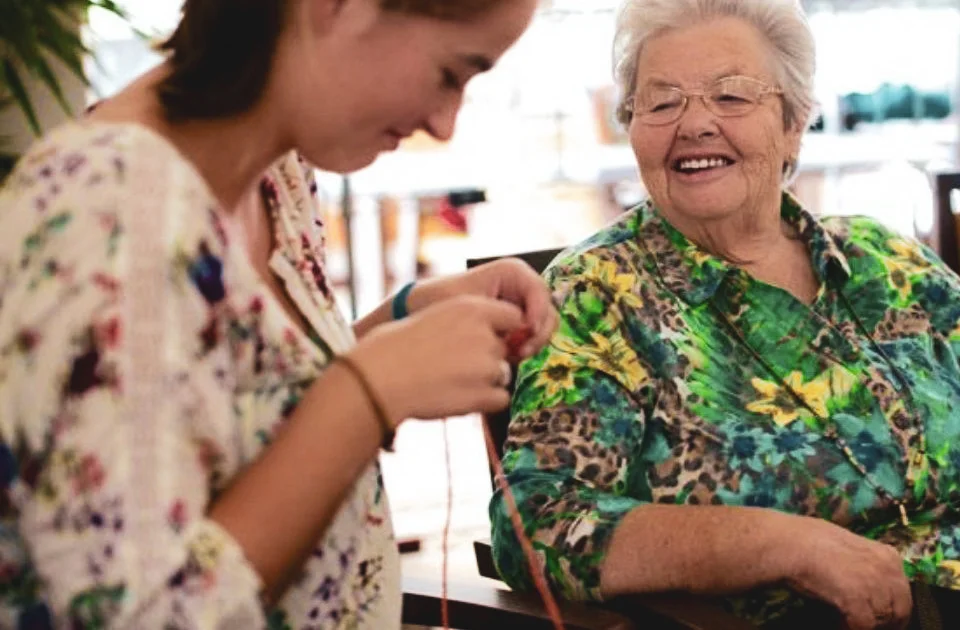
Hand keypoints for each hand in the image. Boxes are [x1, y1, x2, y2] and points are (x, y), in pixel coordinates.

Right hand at [348, 295, 524, 424]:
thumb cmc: (393, 348)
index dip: (500, 330)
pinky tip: (458, 398)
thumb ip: (465, 321)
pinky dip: (485, 402)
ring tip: (450, 382)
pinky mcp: (483, 395)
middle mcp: (484, 334)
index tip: (481, 341)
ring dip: (485, 381)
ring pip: (502, 374)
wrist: (376, 379)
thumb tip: (489, 334)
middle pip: (504, 349)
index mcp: (471, 307)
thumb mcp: (432, 315)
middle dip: (487, 358)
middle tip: (454, 366)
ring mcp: (486, 366)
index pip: (513, 316)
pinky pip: (501, 399)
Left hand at [407, 258, 557, 359]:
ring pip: (543, 329)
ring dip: (531, 345)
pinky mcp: (518, 326)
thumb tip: (526, 327)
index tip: (528, 332)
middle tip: (521, 352)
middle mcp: (522, 288)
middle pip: (547, 312)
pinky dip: (523, 350)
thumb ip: (496, 313)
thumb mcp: (467, 303)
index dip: (539, 313)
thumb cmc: (441, 299)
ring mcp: (522, 308)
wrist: (424, 311)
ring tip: (512, 356)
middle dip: (538, 334)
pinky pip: (531, 339)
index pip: (540, 292)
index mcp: (513, 272)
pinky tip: (508, 357)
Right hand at [780, 516, 911, 629]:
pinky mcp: (860, 602)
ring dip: (866, 624)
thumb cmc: (808, 539)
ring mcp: (876, 587)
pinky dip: (848, 628)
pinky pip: (863, 626)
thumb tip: (865, 582)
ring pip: (883, 620)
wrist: (789, 544)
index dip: (890, 607)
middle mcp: (889, 571)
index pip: (903, 592)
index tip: (879, 616)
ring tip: (845, 621)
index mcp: (888, 556)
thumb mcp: (848, 546)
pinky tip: (837, 623)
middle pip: (900, 609)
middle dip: (884, 620)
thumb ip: (865, 563)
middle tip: (864, 624)